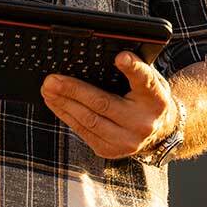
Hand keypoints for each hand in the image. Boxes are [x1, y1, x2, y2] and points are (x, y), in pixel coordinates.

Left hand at [40, 51, 178, 159]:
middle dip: (72, 90)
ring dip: (63, 104)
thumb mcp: (149, 80)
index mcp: (156, 98)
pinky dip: (67, 116)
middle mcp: (143, 122)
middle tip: (52, 80)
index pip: (145, 80)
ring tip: (48, 90)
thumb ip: (134, 68)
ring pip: (88, 121)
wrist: (159, 132)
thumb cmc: (147, 99)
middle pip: (103, 103)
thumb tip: (112, 55)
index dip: (133, 68)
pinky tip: (56, 103)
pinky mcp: (110, 150)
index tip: (121, 57)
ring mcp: (126, 141)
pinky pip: (83, 132)